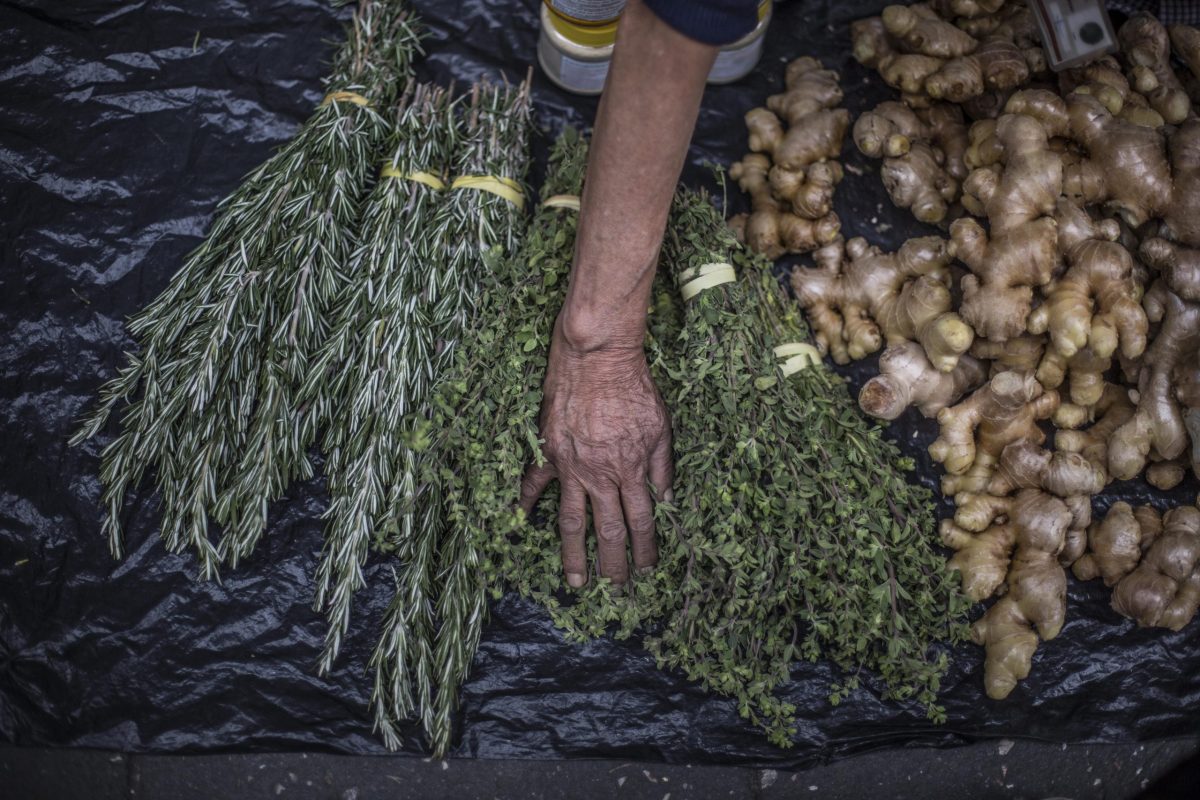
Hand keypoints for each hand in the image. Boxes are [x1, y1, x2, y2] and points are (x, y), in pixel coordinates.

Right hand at [520, 317, 672, 586]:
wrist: (596, 358)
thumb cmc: (634, 387)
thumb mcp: (661, 426)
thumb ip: (661, 466)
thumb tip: (665, 498)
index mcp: (631, 470)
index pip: (642, 521)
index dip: (646, 549)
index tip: (648, 569)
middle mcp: (600, 476)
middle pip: (608, 530)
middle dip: (613, 564)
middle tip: (615, 588)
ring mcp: (571, 467)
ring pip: (571, 520)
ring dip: (574, 554)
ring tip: (576, 580)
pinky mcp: (548, 451)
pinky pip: (534, 483)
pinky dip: (526, 503)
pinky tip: (521, 523)